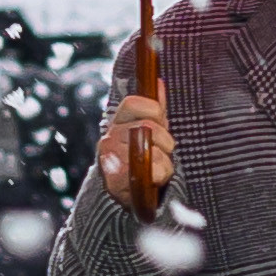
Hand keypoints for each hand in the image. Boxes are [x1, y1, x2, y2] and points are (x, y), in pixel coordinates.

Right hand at [99, 28, 173, 214]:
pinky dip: (160, 174)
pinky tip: (154, 178)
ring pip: (152, 151)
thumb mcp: (150, 129)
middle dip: (165, 140)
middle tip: (163, 150)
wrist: (128, 193)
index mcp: (118, 121)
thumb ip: (154, 107)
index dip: (153, 109)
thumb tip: (159, 82)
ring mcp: (111, 159)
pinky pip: (151, 171)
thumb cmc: (141, 157)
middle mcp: (110, 137)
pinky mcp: (117, 180)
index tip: (160, 119)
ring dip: (164, 160)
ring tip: (157, 166)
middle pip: (148, 127)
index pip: (133, 103)